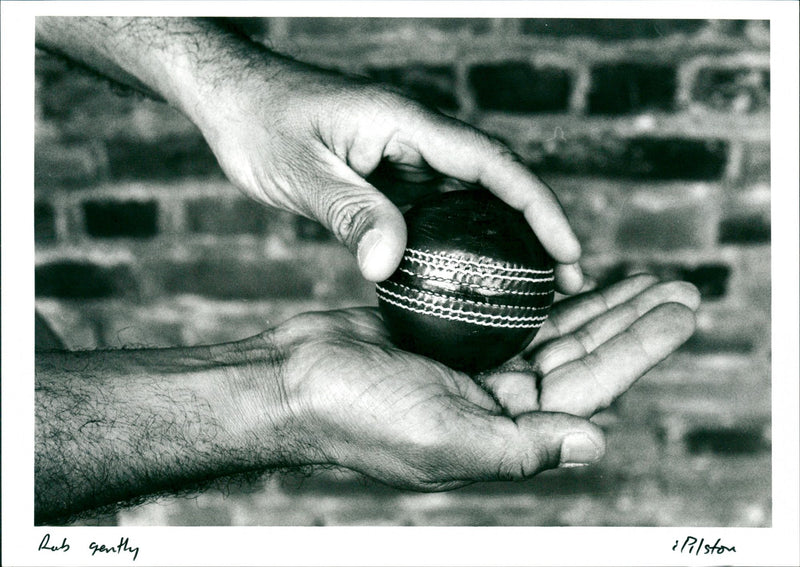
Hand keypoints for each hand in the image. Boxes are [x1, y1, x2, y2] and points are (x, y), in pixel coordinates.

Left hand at [188, 54, 581, 290]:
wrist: (233, 97)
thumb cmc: (259, 122)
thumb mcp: (300, 171)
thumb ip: (348, 213)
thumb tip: (386, 266)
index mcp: (406, 123)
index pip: (492, 163)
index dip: (538, 206)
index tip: (569, 249)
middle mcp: (416, 136)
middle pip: (497, 180)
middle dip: (538, 228)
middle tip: (565, 283)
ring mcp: (403, 154)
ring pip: (471, 196)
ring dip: (505, 237)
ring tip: (530, 289)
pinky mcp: (388, 173)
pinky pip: (436, 207)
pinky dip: (461, 239)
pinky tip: (467, 275)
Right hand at [241, 275, 696, 489]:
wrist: (290, 383)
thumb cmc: (353, 416)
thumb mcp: (439, 439)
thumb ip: (519, 445)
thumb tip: (596, 443)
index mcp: (504, 431)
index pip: (589, 385)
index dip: (637, 347)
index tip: (678, 311)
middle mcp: (498, 403)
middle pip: (581, 355)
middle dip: (630, 320)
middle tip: (677, 285)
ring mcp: (475, 369)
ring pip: (551, 331)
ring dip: (597, 304)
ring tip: (641, 277)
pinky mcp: (450, 339)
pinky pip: (510, 313)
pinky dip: (542, 294)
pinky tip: (569, 274)